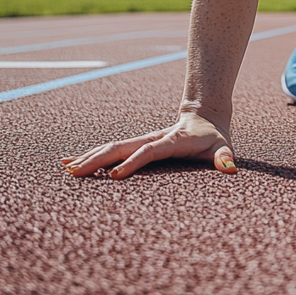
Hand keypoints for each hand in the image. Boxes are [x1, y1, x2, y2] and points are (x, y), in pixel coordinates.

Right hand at [61, 112, 235, 179]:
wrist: (206, 118)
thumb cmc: (214, 139)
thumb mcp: (223, 147)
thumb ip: (225, 157)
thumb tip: (229, 168)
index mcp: (171, 142)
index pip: (148, 151)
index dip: (132, 162)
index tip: (114, 177)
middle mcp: (152, 139)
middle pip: (121, 147)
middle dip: (98, 159)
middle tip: (75, 173)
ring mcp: (142, 140)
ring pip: (112, 147)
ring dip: (90, 157)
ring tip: (66, 169)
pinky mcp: (137, 145)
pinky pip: (112, 150)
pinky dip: (92, 156)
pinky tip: (72, 163)